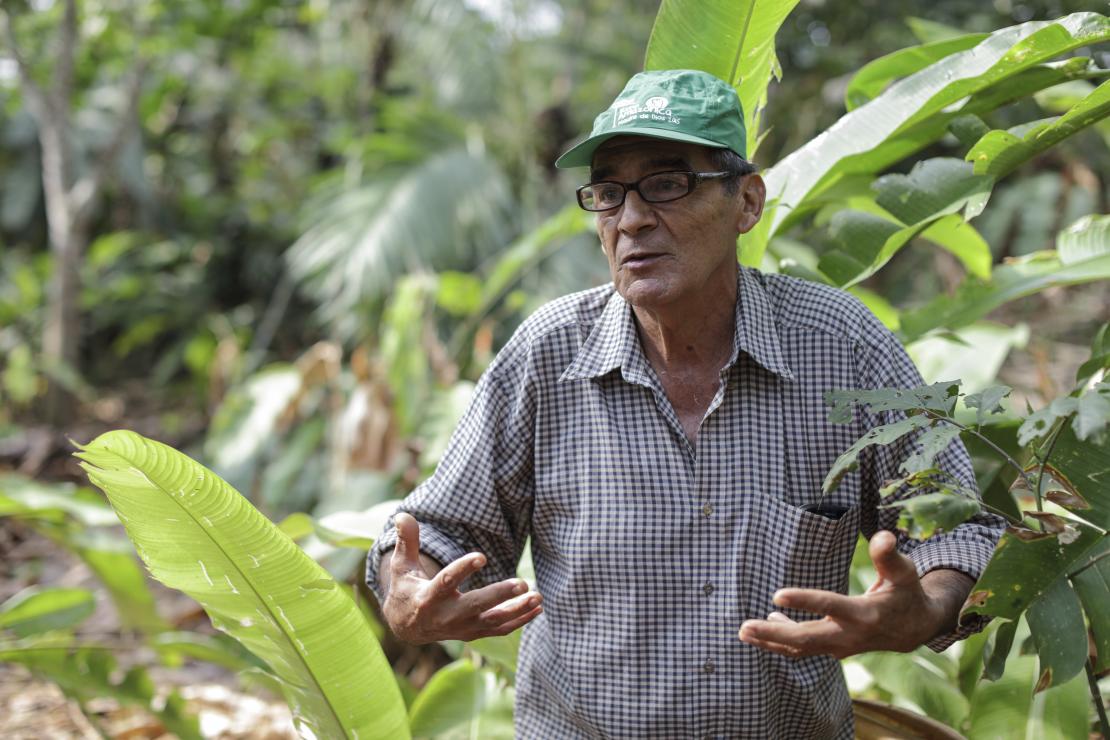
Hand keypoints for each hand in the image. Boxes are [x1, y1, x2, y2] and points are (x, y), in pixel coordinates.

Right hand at [381, 513, 542, 644]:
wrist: (409, 627)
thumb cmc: (407, 589)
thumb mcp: (403, 566)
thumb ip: (407, 541)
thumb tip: (404, 514)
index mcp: (428, 598)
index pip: (446, 582)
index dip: (463, 569)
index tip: (481, 556)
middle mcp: (446, 617)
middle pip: (476, 606)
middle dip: (499, 595)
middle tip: (523, 583)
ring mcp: (462, 628)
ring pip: (493, 621)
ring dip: (518, 610)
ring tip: (538, 596)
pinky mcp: (474, 633)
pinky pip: (500, 629)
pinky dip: (520, 620)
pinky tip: (537, 608)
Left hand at [738, 531, 969, 658]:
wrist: (914, 630)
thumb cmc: (905, 593)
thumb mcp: (904, 571)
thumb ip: (888, 555)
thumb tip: (883, 535)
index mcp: (864, 614)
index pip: (830, 606)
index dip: (804, 601)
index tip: (776, 595)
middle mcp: (849, 635)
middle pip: (806, 638)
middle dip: (773, 633)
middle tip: (744, 627)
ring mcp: (839, 646)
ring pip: (800, 649)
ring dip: (771, 641)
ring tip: (743, 632)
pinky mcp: (833, 649)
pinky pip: (803, 650)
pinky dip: (781, 642)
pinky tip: (767, 623)